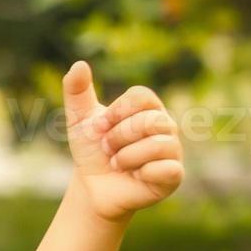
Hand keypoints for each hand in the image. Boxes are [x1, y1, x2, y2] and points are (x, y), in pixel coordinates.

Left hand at [61, 62, 185, 219]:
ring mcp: (172, 151)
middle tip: (106, 149)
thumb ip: (77, 91)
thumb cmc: (92, 151)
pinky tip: (135, 176)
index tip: (99, 126)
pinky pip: (167, 168)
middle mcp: (166, 126)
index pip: (142, 96)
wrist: (92, 186)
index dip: (118, 111)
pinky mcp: (173, 176)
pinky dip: (143, 172)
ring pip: (158, 144)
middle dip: (118, 136)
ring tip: (117, 164)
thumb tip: (79, 64)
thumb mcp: (79, 119)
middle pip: (149, 120)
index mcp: (147, 109)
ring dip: (126, 156)